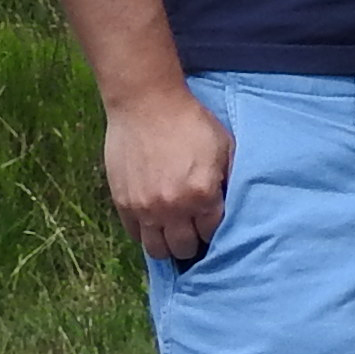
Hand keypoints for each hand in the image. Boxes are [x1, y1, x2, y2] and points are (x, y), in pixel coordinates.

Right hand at [104, 82, 234, 266]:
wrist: (146, 103)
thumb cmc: (190, 121)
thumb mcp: (224, 147)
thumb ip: (229, 179)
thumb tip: (231, 204)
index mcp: (202, 195)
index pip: (211, 232)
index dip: (213, 229)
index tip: (211, 223)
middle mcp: (173, 208)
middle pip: (184, 248)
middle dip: (192, 242)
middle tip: (193, 230)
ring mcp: (145, 208)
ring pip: (157, 250)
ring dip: (168, 245)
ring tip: (173, 232)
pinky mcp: (123, 203)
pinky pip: (135, 235)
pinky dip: (146, 233)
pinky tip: (154, 222)